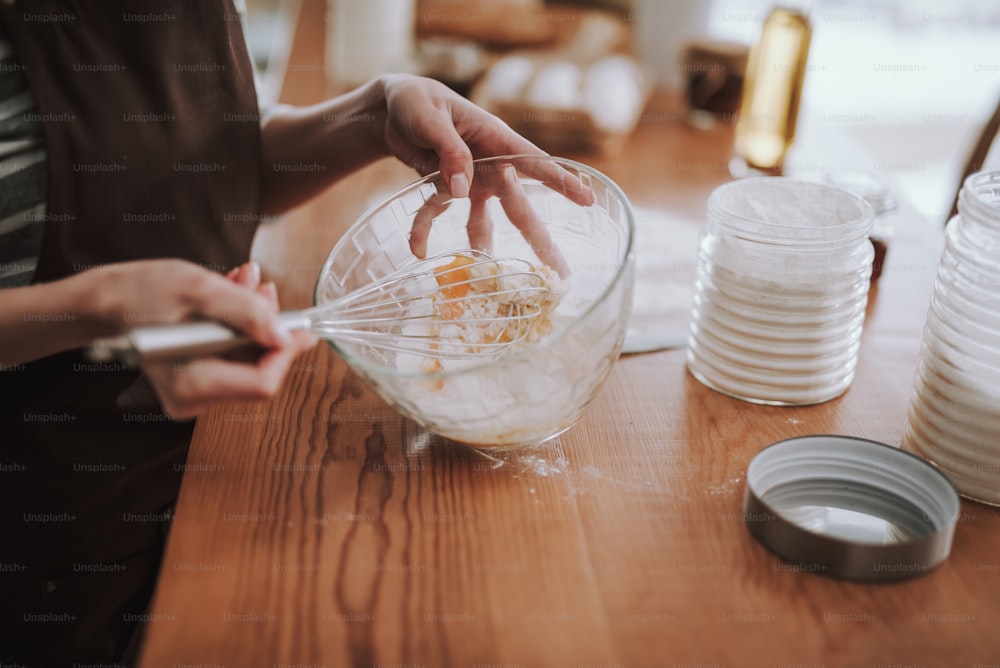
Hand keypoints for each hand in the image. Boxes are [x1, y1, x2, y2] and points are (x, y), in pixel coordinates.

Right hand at [89, 260, 315, 418]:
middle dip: (269, 327)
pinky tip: (233, 298)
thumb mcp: (198, 289)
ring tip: (244, 284)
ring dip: (255, 320)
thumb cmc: (139, 292)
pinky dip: (240, 326)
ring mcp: (195, 394)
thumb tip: (284, 334)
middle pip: (258, 371)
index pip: (262, 383)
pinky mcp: (197, 383)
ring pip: (249, 361)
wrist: (105, 301)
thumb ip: (245, 311)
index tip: (296, 323)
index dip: (285, 352)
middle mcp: (193, 399)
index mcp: (191, 384)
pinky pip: (234, 357)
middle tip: (264, 288)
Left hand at [379, 75, 592, 271]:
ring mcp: (470, 181)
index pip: (534, 163)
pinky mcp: (447, 190)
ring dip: (487, 247)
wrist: (393, 108)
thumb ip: (450, 152)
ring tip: (495, 282)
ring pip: (485, 220)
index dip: (562, 181)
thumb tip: (463, 191)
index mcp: (495, 140)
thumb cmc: (417, 101)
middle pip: (518, 205)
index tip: (588, 199)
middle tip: (559, 271)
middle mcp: (489, 165)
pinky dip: (425, 230)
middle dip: (539, 238)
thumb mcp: (430, 120)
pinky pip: (437, 214)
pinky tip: (417, 249)